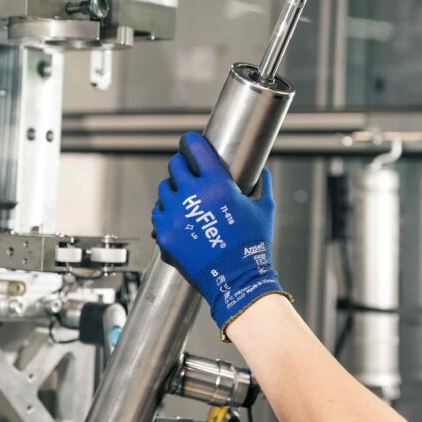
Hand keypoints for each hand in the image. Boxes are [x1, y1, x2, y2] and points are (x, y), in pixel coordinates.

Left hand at [151, 132, 288, 336]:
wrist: (237, 280)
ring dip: (173, 191)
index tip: (189, 142)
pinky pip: (157, 213)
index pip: (194, 148)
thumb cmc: (253, 245)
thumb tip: (264, 173)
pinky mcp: (165, 234)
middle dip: (181, 166)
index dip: (190, 142)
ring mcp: (175, 215)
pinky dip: (166, 214)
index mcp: (217, 184)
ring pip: (164, 190)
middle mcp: (192, 195)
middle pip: (174, 165)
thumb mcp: (264, 211)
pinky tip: (178, 219)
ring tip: (185, 201)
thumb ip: (263, 186)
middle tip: (187, 173)